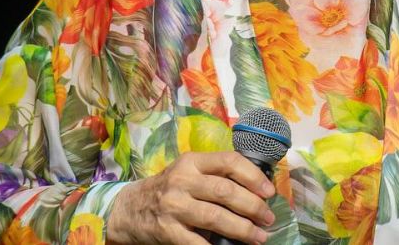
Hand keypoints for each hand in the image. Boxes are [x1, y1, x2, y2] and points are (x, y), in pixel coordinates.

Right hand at [105, 151, 276, 244]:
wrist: (129, 209)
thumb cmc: (168, 188)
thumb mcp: (188, 172)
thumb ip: (215, 174)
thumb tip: (257, 188)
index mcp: (191, 162)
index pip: (229, 162)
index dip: (254, 176)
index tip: (269, 192)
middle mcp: (182, 181)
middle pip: (226, 191)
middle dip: (253, 206)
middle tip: (268, 218)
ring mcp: (174, 206)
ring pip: (216, 217)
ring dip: (243, 229)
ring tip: (259, 237)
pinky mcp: (167, 231)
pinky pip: (198, 242)